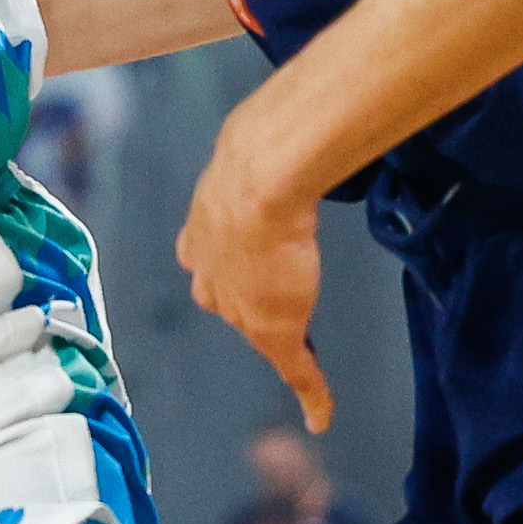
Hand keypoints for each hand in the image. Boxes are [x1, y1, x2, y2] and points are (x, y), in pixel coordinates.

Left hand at [178, 112, 332, 432]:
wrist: (260, 184)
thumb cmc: (259, 160)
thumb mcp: (256, 152)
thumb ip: (274, 146)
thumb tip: (299, 108)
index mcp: (201, 232)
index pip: (213, 262)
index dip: (233, 269)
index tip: (250, 271)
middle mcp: (209, 271)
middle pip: (227, 298)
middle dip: (247, 301)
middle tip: (280, 304)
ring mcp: (236, 303)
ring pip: (256, 325)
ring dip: (278, 335)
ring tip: (301, 353)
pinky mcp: (271, 328)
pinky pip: (294, 367)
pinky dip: (310, 392)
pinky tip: (321, 415)